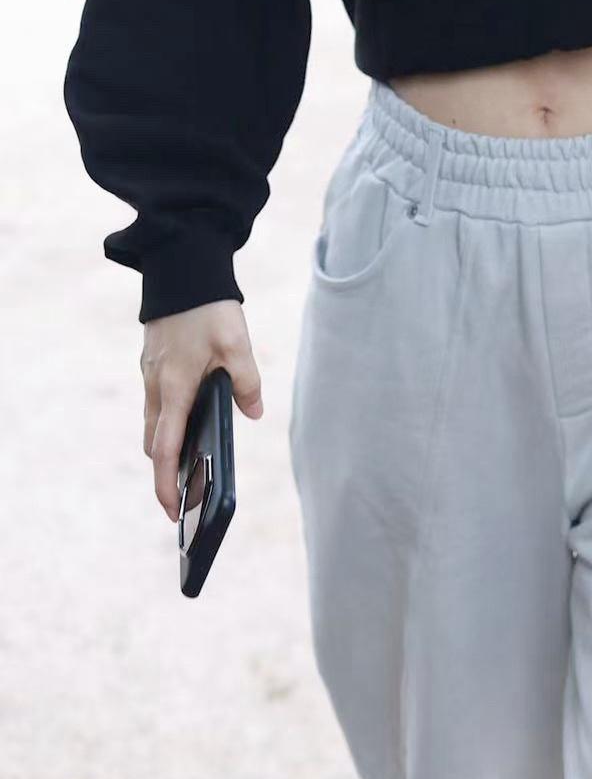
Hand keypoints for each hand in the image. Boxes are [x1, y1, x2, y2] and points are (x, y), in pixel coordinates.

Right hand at [141, 300, 263, 522]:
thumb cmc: (209, 307)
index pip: (165, 450)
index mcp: (175, 388)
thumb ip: (246, 383)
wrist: (181, 267)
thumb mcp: (237, 344)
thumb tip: (252, 414)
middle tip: (187, 493)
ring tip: (193, 459)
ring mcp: (151, 373)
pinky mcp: (153, 361)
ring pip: (154, 422)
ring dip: (167, 444)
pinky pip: (157, 401)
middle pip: (155, 443)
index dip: (168, 484)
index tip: (174, 511)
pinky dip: (169, 418)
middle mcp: (156, 386)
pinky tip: (193, 414)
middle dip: (166, 471)